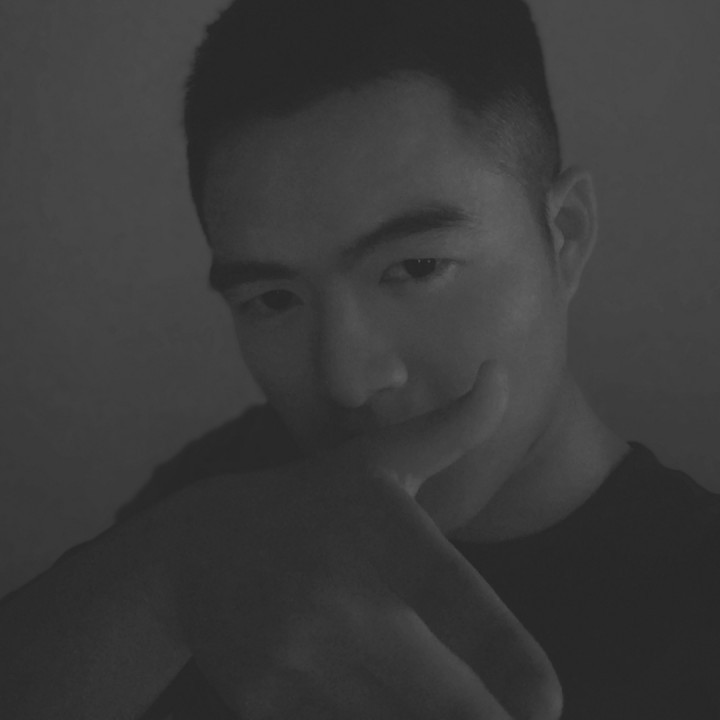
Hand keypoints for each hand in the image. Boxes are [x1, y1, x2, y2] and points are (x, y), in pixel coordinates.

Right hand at [150, 361, 561, 718]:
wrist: (194, 551)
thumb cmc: (312, 501)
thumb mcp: (377, 458)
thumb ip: (452, 428)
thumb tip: (501, 371)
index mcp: (384, 538)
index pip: (450, 597)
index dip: (502, 654)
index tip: (547, 703)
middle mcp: (343, 604)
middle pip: (443, 701)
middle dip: (487, 719)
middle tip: (512, 714)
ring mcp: (299, 662)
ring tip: (442, 695)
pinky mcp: (267, 707)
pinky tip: (375, 694)